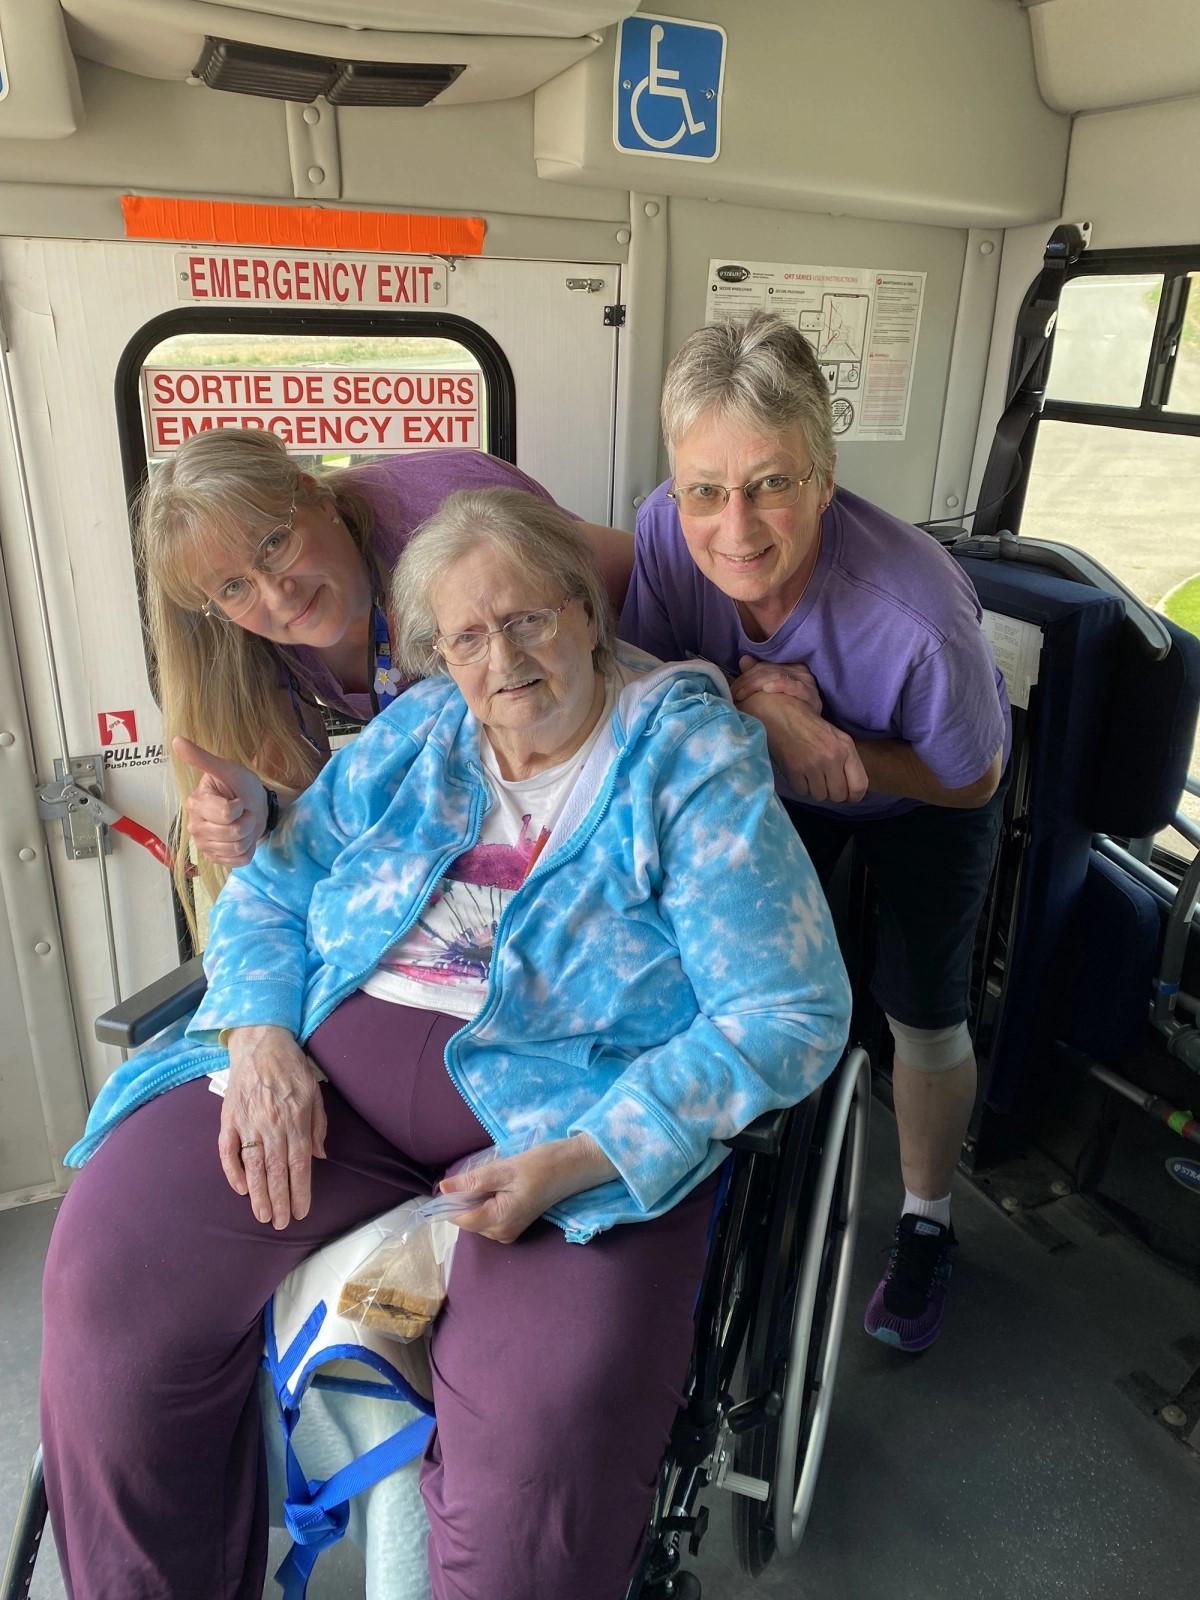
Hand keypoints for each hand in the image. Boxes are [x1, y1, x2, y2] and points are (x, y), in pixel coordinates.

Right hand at [174, 736, 268, 865]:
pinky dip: (248, 850)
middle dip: (247, 820)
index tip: (238, 799)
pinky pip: (240, 861)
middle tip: (244, 811)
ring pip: (237, 848)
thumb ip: (203, 758)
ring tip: (243, 823)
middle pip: (234, 832)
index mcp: (196, 804)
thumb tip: (176, 740)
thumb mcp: (228, 769)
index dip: (240, 806)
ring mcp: (205, 845)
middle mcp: (195, 826)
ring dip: (249, 835)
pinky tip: (243, 838)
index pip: (228, 813)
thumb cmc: (241, 786)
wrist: (254, 805)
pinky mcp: (216, 859)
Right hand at [219, 1025, 326, 1228]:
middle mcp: (270, 1124)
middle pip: (275, 1170)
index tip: (301, 1211)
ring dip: (257, 1194)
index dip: (300, 1190)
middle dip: (279, 1200)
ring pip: (251, 1166)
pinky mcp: (228, 1118)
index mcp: (295, 1118)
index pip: (298, 1164)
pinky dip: (231, 1170)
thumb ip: (317, 1125)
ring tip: (263, 1216)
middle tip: (281, 1224)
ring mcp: (246, 1122)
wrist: (260, 1041)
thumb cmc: (291, 1066)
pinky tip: (240, 1188)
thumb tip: (318, 1157)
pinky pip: (226, 1150)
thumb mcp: (314, 1091)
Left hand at [437, 1136, 616, 1244]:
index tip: (456, 1180)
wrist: (572, 1168)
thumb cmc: (541, 1166)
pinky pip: (488, 1215)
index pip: (459, 1218)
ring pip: (476, 1216)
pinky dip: (487, 1200)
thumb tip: (443, 1188)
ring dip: (478, 1198)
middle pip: (467, 1218)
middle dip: (467, 1197)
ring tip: (497, 1179)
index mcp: (499, 1221)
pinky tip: (502, 1186)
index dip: (450, 1200)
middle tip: (486, 1175)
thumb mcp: (503, 1169)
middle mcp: (501, 1234)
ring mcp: (508, 1232)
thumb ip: (471, 1181)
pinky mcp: (513, 1225)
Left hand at [731, 655, 822, 714]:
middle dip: (747, 681)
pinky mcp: (810, 693)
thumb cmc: (789, 715)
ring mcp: (805, 681)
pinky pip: (793, 685)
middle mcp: (799, 670)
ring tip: (742, 695)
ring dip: (755, 684)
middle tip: (735, 695)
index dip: (745, 676)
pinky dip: (779, 684)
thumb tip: (744, 660)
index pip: (763, 666)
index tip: (733, 689)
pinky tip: (766, 688)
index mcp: (789, 668)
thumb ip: (759, 677)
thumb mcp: (772, 694)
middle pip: (767, 670)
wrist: (810, 736)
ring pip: (776, 675)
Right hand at [738, 689, 868, 803]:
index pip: (859, 786)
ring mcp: (813, 764)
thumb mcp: (835, 738)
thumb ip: (846, 761)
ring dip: (814, 789)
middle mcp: (833, 757)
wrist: (780, 712)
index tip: (845, 794)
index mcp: (846, 748)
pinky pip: (802, 792)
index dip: (852, 796)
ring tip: (808, 774)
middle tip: (822, 781)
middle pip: (838, 795)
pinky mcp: (795, 769)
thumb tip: (850, 791)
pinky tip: (797, 772)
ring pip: (820, 796)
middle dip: (830, 792)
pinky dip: (799, 786)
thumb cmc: (808, 725)